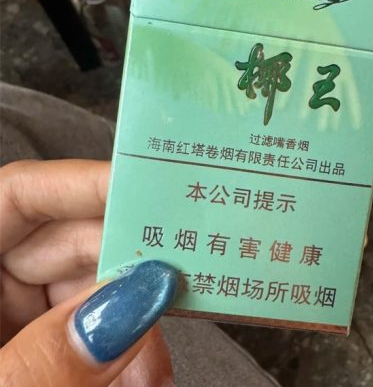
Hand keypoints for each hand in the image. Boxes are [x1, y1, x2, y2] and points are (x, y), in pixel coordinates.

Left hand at [0, 160, 176, 385]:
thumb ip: (49, 362)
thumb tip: (139, 299)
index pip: (19, 196)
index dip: (87, 185)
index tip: (151, 196)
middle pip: (68, 244)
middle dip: (127, 273)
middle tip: (176, 291)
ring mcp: (5, 318)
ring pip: (87, 292)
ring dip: (130, 325)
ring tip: (152, 371)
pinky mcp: (30, 349)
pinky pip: (85, 333)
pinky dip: (117, 353)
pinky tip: (137, 379)